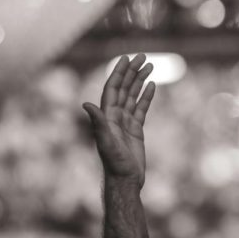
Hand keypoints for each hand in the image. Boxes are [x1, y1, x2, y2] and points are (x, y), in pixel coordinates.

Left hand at [83, 54, 155, 187]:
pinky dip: (146, 96)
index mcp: (107, 116)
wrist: (125, 180)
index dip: (119, 73)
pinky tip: (153, 86)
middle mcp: (114, 116)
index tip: (127, 58)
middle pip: (124, 88)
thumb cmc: (115, 164)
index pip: (113, 88)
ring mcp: (125, 122)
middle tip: (142, 56)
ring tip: (150, 66)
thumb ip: (98, 123)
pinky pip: (141, 108)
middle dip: (132, 72)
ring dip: (140, 81)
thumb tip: (86, 103)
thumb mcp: (106, 142)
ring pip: (133, 96)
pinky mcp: (136, 130)